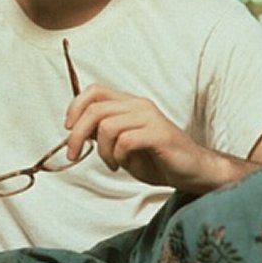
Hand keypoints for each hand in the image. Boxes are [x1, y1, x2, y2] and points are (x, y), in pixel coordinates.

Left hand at [64, 84, 234, 192]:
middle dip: (77, 134)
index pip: (95, 91)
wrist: (193, 171)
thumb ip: (102, 133)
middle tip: (73, 154)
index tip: (68, 128)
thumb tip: (76, 129)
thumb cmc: (158, 159)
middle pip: (95, 109)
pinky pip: (125, 141)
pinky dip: (118, 156)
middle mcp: (139, 105)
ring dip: (102, 150)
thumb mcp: (122, 145)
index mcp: (130, 104)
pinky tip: (124, 164)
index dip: (75, 106)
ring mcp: (150, 118)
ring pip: (107, 126)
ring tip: (112, 163)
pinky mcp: (159, 134)